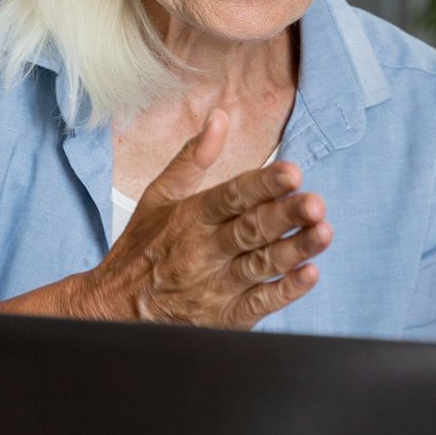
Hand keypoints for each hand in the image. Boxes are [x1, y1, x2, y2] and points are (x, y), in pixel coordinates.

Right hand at [70, 111, 328, 328]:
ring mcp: (214, 287)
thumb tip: (220, 116)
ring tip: (324, 233)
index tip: (293, 172)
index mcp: (189, 216)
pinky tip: (309, 275)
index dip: (262, 185)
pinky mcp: (223, 318)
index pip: (231, 196)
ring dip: (294, 250)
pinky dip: (284, 292)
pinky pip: (257, 303)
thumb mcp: (157, 197)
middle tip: (315, 203)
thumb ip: (192, 158)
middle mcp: (202, 251)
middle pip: (249, 230)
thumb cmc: (141, 249)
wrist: (111, 311)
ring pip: (260, 265)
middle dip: (284, 216)